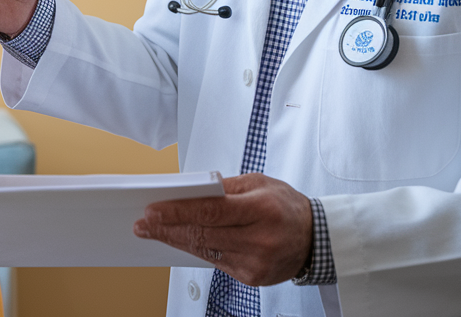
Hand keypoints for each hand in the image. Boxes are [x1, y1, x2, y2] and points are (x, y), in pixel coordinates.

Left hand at [133, 174, 312, 286]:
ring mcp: (256, 261)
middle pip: (203, 233)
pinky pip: (215, 261)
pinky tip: (180, 242)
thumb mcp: (260, 183)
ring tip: (154, 232)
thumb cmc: (287, 206)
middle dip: (168, 228)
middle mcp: (260, 238)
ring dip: (176, 241)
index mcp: (262, 209)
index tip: (153, 210)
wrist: (315, 240)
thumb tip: (193, 189)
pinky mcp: (252, 277)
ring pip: (205, 250)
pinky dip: (196, 250)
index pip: (211, 211)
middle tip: (144, 223)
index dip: (178, 212)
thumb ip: (226, 187)